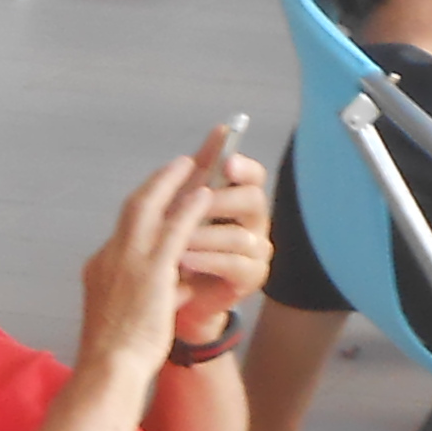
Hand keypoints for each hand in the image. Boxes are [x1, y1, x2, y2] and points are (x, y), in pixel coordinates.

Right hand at [75, 146, 213, 378]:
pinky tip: (205, 192)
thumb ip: (152, 292)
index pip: (128, 227)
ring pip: (150, 207)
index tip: (166, 187)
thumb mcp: (131, 315)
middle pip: (135, 205)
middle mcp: (110, 256)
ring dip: (174, 181)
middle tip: (184, 160)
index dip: (150, 203)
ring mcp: (126, 260)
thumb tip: (178, 284)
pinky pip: (172, 229)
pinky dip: (188, 207)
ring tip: (196, 161)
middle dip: (162, 180)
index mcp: (101, 267)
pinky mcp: (149, 270)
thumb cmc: (119, 354)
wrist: (109, 370)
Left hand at [174, 147, 270, 332]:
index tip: (226, 163)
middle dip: (222, 200)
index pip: (253, 175)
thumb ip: (201, 171)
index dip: (243, 166)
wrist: (174, 300)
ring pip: (240, 235)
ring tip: (177, 240)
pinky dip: (206, 260)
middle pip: (254, 200)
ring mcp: (256, 250)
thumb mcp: (183, 208)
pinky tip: (183, 260)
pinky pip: (235, 264)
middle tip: (194, 203)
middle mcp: (254, 221)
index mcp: (238, 199)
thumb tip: (220, 130)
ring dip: (205, 235)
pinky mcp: (251, 277)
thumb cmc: (178, 249)